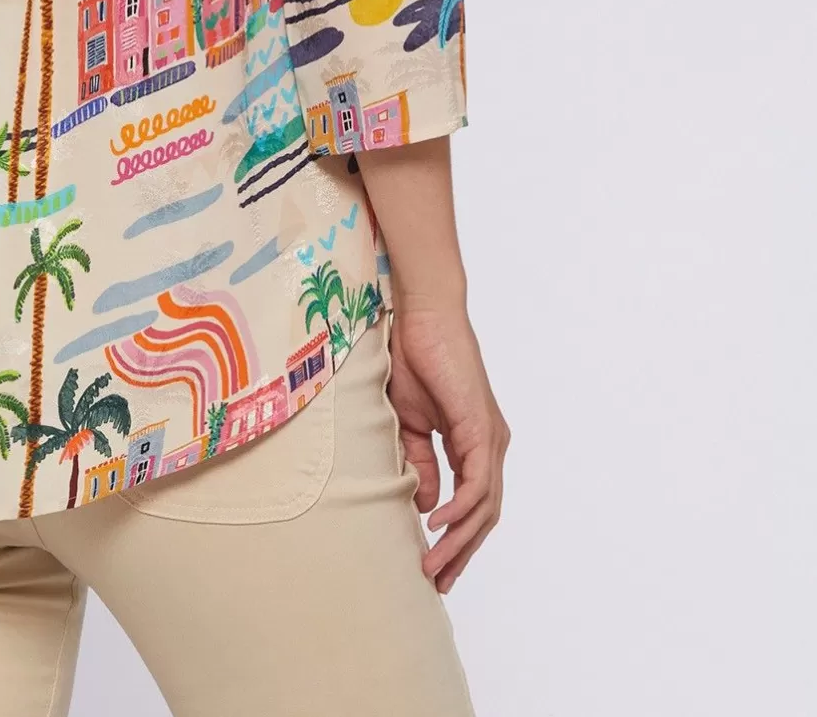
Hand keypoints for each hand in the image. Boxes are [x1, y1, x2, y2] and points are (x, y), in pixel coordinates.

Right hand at [386, 301, 508, 592]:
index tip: (434, 568)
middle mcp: (491, 446)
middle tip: (437, 584)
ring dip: (459, 541)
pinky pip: (478, 481)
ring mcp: (490, 438)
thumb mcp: (409, 423)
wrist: (423, 316)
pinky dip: (460, 508)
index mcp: (475, 444)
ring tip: (433, 566)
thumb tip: (422, 506)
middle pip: (484, 515)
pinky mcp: (481, 428)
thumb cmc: (415, 359)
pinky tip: (436, 524)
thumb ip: (420, 462)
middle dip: (461, 554)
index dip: (456, 540)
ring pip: (484, 506)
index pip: (473, 505)